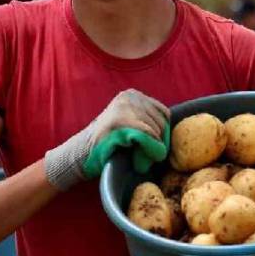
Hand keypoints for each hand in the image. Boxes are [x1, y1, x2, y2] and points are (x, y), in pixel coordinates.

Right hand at [44, 89, 168, 191]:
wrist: (81, 156)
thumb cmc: (109, 145)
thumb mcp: (131, 125)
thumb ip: (148, 121)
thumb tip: (173, 128)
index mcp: (132, 95)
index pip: (163, 113)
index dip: (162, 134)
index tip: (153, 148)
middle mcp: (128, 97)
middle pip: (161, 122)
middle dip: (158, 143)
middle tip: (146, 158)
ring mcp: (123, 108)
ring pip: (156, 130)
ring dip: (153, 149)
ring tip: (139, 159)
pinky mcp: (119, 122)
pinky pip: (147, 136)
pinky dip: (149, 150)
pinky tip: (139, 160)